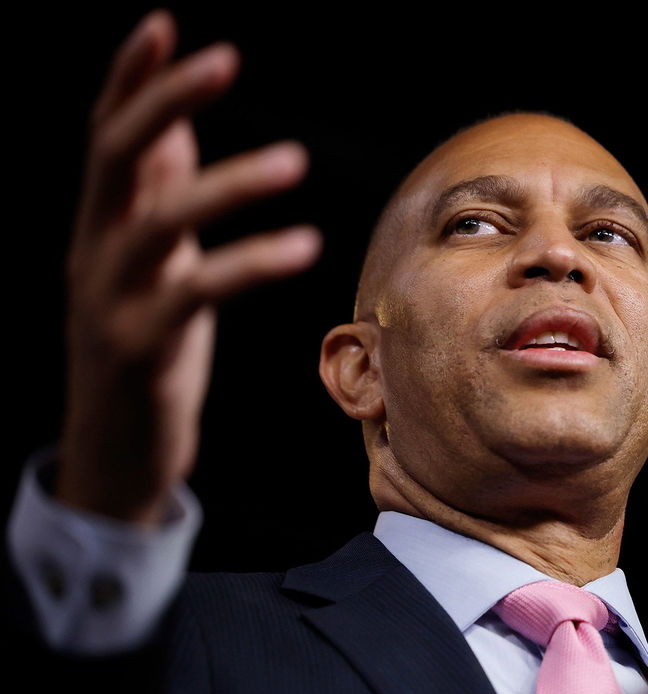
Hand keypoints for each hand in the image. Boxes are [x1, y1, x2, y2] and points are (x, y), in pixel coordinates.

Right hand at [56, 11, 320, 525]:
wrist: (113, 448)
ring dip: (227, 184)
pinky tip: (305, 245)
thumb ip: (155, 196)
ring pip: (161, 221)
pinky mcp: (140, 345)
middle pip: (117, 156)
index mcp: (99, 225)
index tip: (163, 24)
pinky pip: (199, 292)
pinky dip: (252, 263)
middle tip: (224, 58)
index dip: (129, 78)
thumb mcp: (149, 264)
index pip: (107, 136)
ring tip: (293, 161)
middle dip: (164, 99)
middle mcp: (93, 250)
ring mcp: (110, 298)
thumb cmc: (143, 343)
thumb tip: (177, 129)